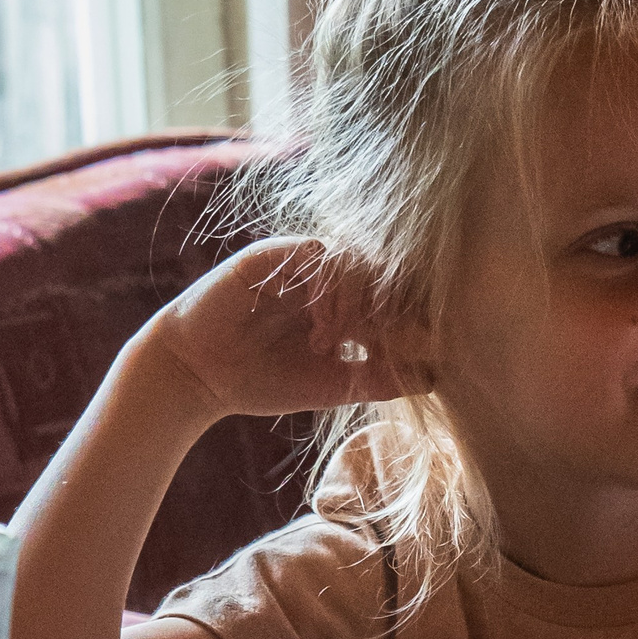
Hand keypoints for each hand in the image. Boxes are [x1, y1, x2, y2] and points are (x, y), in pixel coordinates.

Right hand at [126, 238, 432, 421]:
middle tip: (398, 343)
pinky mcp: (273, 254)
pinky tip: (321, 327)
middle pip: (382, 274)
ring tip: (339, 342)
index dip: (414, 320)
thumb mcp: (335, 385)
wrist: (199, 376)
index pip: (395, 298)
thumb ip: (381, 378)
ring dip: (359, 302)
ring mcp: (302, 264)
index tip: (427, 350)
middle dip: (395, 309)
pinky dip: (327, 288)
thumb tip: (438, 378)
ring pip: (355, 261)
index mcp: (346, 305)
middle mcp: (328, 279)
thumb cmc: (264, 381)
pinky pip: (315, 253)